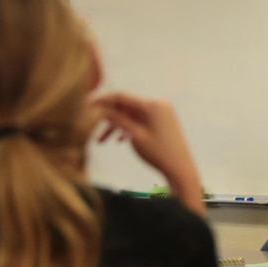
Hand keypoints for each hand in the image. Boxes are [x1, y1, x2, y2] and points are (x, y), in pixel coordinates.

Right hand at [92, 92, 202, 211]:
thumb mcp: (135, 136)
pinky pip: (141, 120)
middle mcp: (157, 104)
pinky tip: (119, 140)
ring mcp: (161, 112)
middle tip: (91, 127)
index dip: (102, 101)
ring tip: (102, 141)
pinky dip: (129, 128)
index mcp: (151, 105)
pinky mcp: (162, 121)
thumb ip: (118, 120)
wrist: (180, 169)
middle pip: (126, 106)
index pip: (121, 97)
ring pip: (132, 115)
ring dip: (117, 125)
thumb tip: (101, 109)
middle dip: (108, 118)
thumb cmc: (158, 153)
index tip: (87, 106)